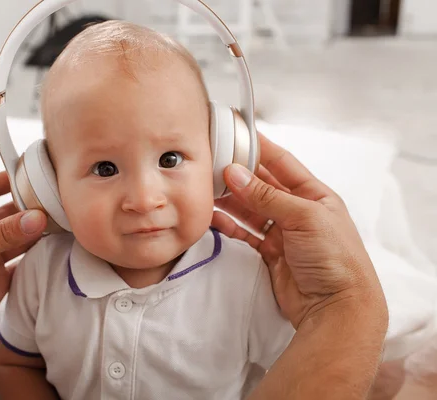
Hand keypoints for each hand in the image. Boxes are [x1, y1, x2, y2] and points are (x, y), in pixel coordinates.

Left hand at [0, 172, 45, 356]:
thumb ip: (0, 235)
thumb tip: (34, 218)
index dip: (6, 179)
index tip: (31, 172)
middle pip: (7, 213)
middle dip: (28, 207)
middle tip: (54, 202)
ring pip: (19, 238)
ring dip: (36, 232)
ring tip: (60, 223)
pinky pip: (24, 264)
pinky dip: (38, 258)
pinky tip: (53, 250)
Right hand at [212, 134, 387, 328]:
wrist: (336, 307)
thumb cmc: (335, 258)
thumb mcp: (304, 217)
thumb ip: (266, 196)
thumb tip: (235, 172)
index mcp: (315, 195)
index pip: (283, 163)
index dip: (260, 148)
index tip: (237, 134)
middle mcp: (298, 211)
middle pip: (262, 186)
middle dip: (239, 175)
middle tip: (213, 164)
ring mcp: (284, 233)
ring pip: (250, 209)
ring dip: (231, 200)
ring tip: (208, 190)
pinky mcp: (270, 253)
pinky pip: (246, 233)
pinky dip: (230, 225)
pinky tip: (215, 218)